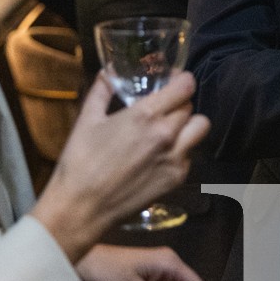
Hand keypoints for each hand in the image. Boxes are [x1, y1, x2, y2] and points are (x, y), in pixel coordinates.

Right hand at [31, 71, 209, 262]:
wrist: (80, 209)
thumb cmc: (80, 161)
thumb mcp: (87, 119)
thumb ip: (102, 90)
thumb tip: (109, 71)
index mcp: (145, 115)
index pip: (185, 86)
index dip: (181, 79)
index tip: (171, 81)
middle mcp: (167, 135)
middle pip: (191, 106)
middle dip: (179, 102)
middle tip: (164, 107)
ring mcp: (175, 159)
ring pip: (200, 129)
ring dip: (189, 125)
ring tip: (171, 128)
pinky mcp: (176, 179)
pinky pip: (190, 155)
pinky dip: (182, 150)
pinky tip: (162, 154)